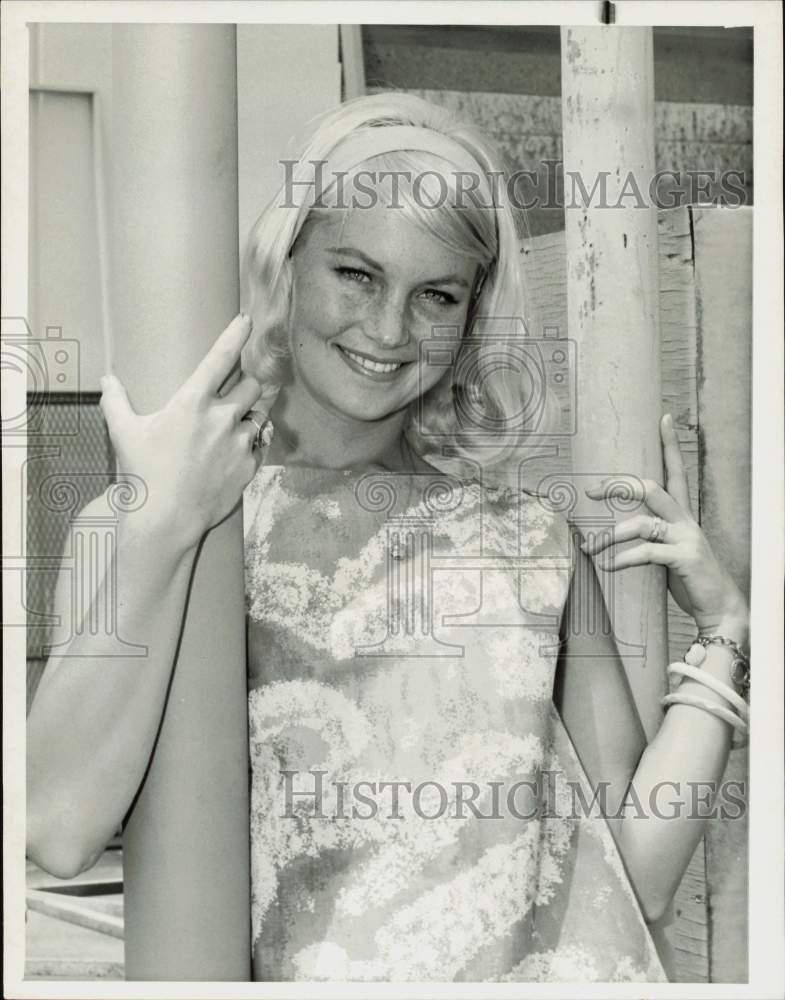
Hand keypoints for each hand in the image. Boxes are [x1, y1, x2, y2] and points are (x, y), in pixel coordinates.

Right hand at [99, 313, 275, 551]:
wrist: (166, 520)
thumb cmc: (143, 474)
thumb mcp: (124, 433)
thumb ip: (115, 402)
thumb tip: (106, 380)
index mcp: (193, 402)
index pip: (221, 357)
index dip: (236, 334)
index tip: (247, 320)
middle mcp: (222, 418)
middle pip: (251, 385)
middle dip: (246, 384)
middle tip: (234, 393)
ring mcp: (239, 443)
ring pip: (259, 415)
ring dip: (250, 414)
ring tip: (234, 425)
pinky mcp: (249, 466)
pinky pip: (261, 444)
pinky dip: (253, 442)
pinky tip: (239, 448)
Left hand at [580, 414, 748, 636]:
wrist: (719, 607)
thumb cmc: (689, 577)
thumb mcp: (668, 550)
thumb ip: (649, 536)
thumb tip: (613, 532)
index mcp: (682, 514)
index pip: (676, 471)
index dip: (670, 444)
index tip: (662, 418)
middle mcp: (685, 520)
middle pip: (651, 488)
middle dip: (618, 486)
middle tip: (591, 491)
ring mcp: (687, 538)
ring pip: (642, 523)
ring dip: (610, 535)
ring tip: (589, 548)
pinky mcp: (685, 558)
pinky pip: (646, 552)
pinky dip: (622, 558)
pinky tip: (607, 566)